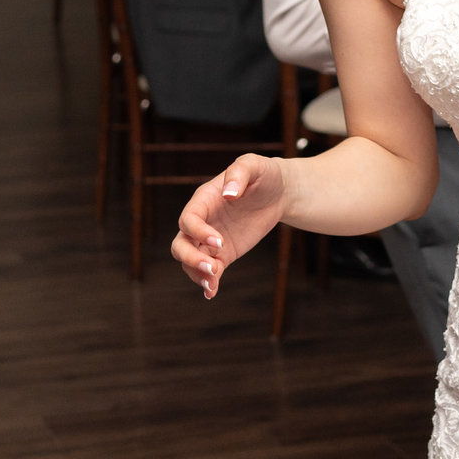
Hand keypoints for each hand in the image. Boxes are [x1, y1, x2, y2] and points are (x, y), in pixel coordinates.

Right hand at [170, 154, 286, 298]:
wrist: (278, 192)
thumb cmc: (263, 174)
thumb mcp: (253, 165)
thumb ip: (239, 173)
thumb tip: (229, 193)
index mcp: (203, 200)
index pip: (188, 219)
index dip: (198, 232)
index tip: (220, 241)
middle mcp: (202, 221)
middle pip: (180, 244)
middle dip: (191, 259)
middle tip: (213, 268)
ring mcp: (210, 240)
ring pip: (189, 261)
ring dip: (196, 274)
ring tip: (212, 283)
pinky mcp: (224, 254)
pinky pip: (209, 271)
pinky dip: (208, 283)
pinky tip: (212, 293)